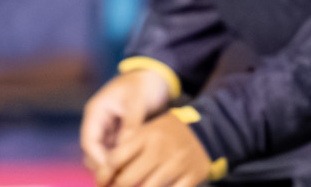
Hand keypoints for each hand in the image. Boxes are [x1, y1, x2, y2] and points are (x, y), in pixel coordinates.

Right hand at [81, 69, 172, 178]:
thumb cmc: (144, 84)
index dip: (98, 158)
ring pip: (105, 156)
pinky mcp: (120, 135)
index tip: (114, 170)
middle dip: (106, 166)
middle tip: (124, 176)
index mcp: (96, 112)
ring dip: (115, 165)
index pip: (89, 141)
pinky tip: (137, 167)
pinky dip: (124, 161)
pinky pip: (118, 153)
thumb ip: (131, 122)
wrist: (155, 76)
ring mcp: (109, 130)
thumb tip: (125, 147)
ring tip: (132, 174)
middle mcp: (99, 123)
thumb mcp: (138, 99)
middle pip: (93, 153)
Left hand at [97, 111, 212, 186]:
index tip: (102, 182)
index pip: (115, 158)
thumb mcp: (150, 129)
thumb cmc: (170, 133)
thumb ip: (129, 145)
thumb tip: (105, 171)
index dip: (103, 174)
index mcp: (147, 135)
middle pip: (126, 180)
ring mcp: (176, 165)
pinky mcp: (190, 177)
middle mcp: (160, 150)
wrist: (208, 130)